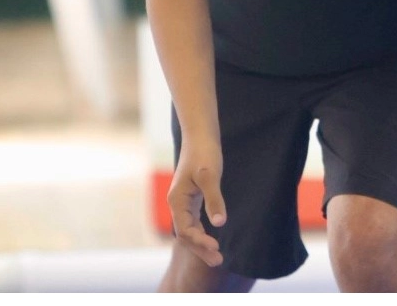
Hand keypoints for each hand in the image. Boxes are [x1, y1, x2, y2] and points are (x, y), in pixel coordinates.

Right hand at [168, 137, 226, 266]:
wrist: (200, 136)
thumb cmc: (204, 153)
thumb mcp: (210, 176)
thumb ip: (214, 199)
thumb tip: (220, 223)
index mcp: (177, 201)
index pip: (185, 230)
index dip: (200, 242)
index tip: (217, 248)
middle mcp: (177, 204)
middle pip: (186, 234)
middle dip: (200, 249)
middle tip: (219, 261)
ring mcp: (183, 202)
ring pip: (189, 229)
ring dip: (201, 243)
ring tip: (217, 256)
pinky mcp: (191, 198)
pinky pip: (193, 221)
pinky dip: (201, 232)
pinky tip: (212, 239)